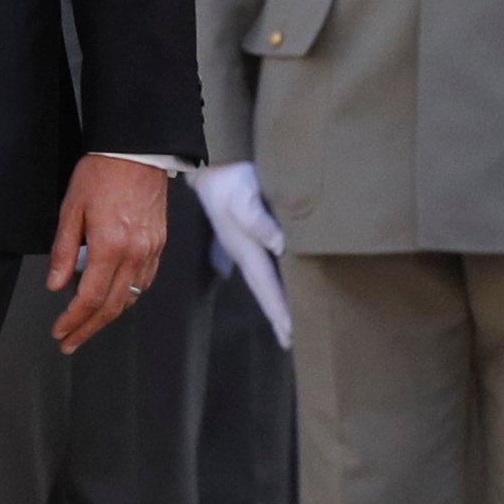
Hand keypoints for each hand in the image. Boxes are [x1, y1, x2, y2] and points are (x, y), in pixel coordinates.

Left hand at [44, 154, 169, 355]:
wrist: (136, 151)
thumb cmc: (101, 172)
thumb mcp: (71, 209)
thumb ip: (64, 251)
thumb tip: (56, 285)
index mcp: (110, 245)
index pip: (90, 297)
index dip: (73, 319)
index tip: (59, 331)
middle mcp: (134, 252)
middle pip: (112, 306)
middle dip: (88, 328)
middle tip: (69, 342)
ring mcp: (151, 249)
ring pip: (131, 298)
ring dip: (108, 317)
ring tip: (88, 326)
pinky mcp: (159, 243)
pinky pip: (144, 281)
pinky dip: (128, 297)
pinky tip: (115, 300)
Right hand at [190, 159, 291, 346]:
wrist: (212, 162)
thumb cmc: (228, 177)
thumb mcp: (242, 196)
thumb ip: (258, 220)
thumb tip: (279, 245)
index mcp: (245, 248)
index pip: (267, 286)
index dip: (279, 310)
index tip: (290, 333)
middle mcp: (246, 251)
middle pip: (265, 290)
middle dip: (277, 315)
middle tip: (291, 340)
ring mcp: (246, 244)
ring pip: (266, 280)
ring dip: (277, 302)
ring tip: (288, 323)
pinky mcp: (249, 234)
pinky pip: (267, 265)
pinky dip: (276, 281)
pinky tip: (282, 284)